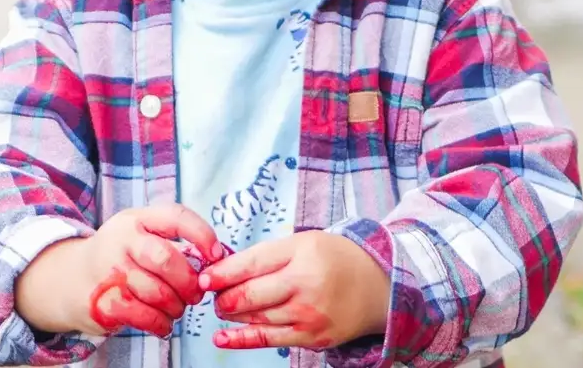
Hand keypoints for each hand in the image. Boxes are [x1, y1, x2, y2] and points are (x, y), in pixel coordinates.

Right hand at [79, 204, 224, 337]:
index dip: (202, 235)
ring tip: (177, 309)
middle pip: (166, 260)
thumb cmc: (117, 257)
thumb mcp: (138, 235)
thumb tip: (216, 260)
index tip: (216, 254)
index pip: (176, 217)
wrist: (68, 279)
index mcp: (136, 219)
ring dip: (176, 307)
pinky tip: (163, 323)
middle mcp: (121, 241)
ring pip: (158, 293)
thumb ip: (171, 242)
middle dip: (189, 282)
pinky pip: (145, 316)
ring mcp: (110, 271)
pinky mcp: (105, 301)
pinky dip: (161, 323)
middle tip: (195, 294)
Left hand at [197, 230, 389, 350]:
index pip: (252, 263)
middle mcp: (307, 283)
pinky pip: (270, 340)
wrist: (378, 286)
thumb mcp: (303, 242)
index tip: (204, 277)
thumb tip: (223, 268)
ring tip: (222, 308)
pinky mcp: (313, 337)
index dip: (222, 272)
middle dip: (224, 296)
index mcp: (303, 251)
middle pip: (251, 294)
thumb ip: (266, 254)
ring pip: (257, 317)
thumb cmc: (335, 259)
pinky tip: (222, 337)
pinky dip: (242, 340)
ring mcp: (310, 313)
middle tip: (211, 295)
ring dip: (233, 314)